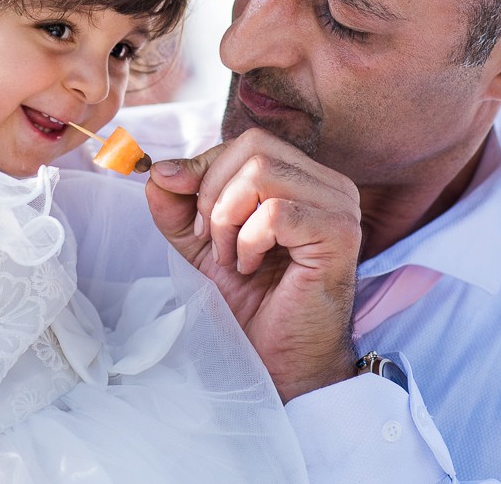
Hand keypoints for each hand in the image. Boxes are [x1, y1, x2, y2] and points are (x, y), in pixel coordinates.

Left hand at [145, 128, 361, 401]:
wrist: (278, 358)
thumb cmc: (250, 300)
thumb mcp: (200, 241)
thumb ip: (177, 203)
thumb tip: (160, 168)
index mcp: (303, 177)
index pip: (246, 143)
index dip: (205, 172)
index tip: (193, 222)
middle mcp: (329, 184)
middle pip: (253, 147)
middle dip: (212, 193)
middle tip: (210, 241)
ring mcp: (340, 207)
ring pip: (261, 173)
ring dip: (228, 219)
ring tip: (230, 257)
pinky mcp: (339, 235)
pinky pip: (276, 213)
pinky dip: (248, 241)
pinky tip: (249, 267)